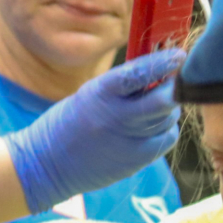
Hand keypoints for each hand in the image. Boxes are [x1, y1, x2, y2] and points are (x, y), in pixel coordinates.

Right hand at [5, 49, 183, 215]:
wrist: (44, 166)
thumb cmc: (68, 125)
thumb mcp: (89, 95)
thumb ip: (123, 85)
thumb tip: (161, 71)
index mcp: (100, 94)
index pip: (140, 72)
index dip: (163, 62)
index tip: (178, 56)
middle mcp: (116, 117)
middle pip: (164, 99)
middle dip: (174, 88)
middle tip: (174, 83)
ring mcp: (128, 142)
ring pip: (168, 119)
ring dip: (167, 111)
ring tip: (151, 110)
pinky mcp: (135, 161)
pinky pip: (165, 139)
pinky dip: (163, 131)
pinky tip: (147, 130)